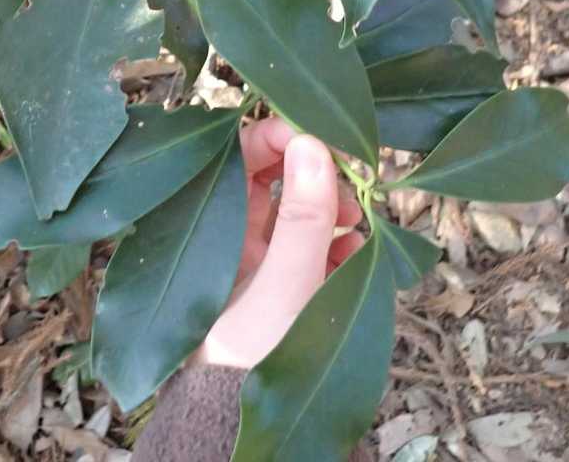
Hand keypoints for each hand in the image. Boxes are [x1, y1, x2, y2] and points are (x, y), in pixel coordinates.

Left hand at [198, 117, 363, 368]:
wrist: (260, 435)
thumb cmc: (253, 358)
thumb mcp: (284, 285)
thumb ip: (302, 217)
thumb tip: (314, 143)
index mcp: (212, 228)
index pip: (240, 153)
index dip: (280, 136)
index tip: (324, 138)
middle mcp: (232, 240)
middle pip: (275, 178)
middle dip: (315, 171)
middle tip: (350, 179)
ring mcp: (261, 264)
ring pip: (300, 211)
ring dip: (332, 205)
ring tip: (356, 220)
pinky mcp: (290, 290)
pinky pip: (316, 247)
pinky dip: (338, 241)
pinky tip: (356, 250)